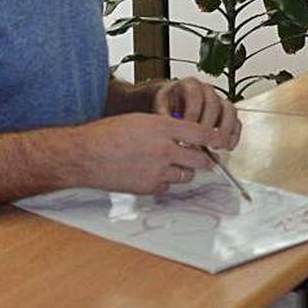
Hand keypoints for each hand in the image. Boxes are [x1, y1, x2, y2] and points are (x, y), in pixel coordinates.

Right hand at [76, 113, 223, 195]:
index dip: (216, 138)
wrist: (85, 155)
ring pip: (186, 175)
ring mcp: (158, 171)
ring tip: (167, 163)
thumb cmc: (108, 134)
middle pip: (201, 160)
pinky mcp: (150, 187)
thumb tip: (187, 135)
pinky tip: (149, 173)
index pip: (202, 134)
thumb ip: (166, 127)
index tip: (222, 141)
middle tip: (202, 158)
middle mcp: (164, 149)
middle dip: (204, 160)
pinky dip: (164, 181)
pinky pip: (168, 186)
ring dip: (183, 171)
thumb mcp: (141, 120)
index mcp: (163, 127)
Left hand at [152, 77, 240, 148]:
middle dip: (208, 125)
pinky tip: (227, 145)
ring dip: (224, 130)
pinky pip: (237, 122)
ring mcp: (219, 101)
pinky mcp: (227, 114)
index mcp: (190, 85)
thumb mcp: (160, 105)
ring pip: (229, 111)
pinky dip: (234, 135)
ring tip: (216, 145)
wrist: (173, 103)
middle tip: (201, 140)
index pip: (195, 95)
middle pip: (214, 104)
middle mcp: (207, 91)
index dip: (192, 113)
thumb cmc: (168, 104)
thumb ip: (163, 114)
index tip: (186, 128)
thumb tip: (167, 126)